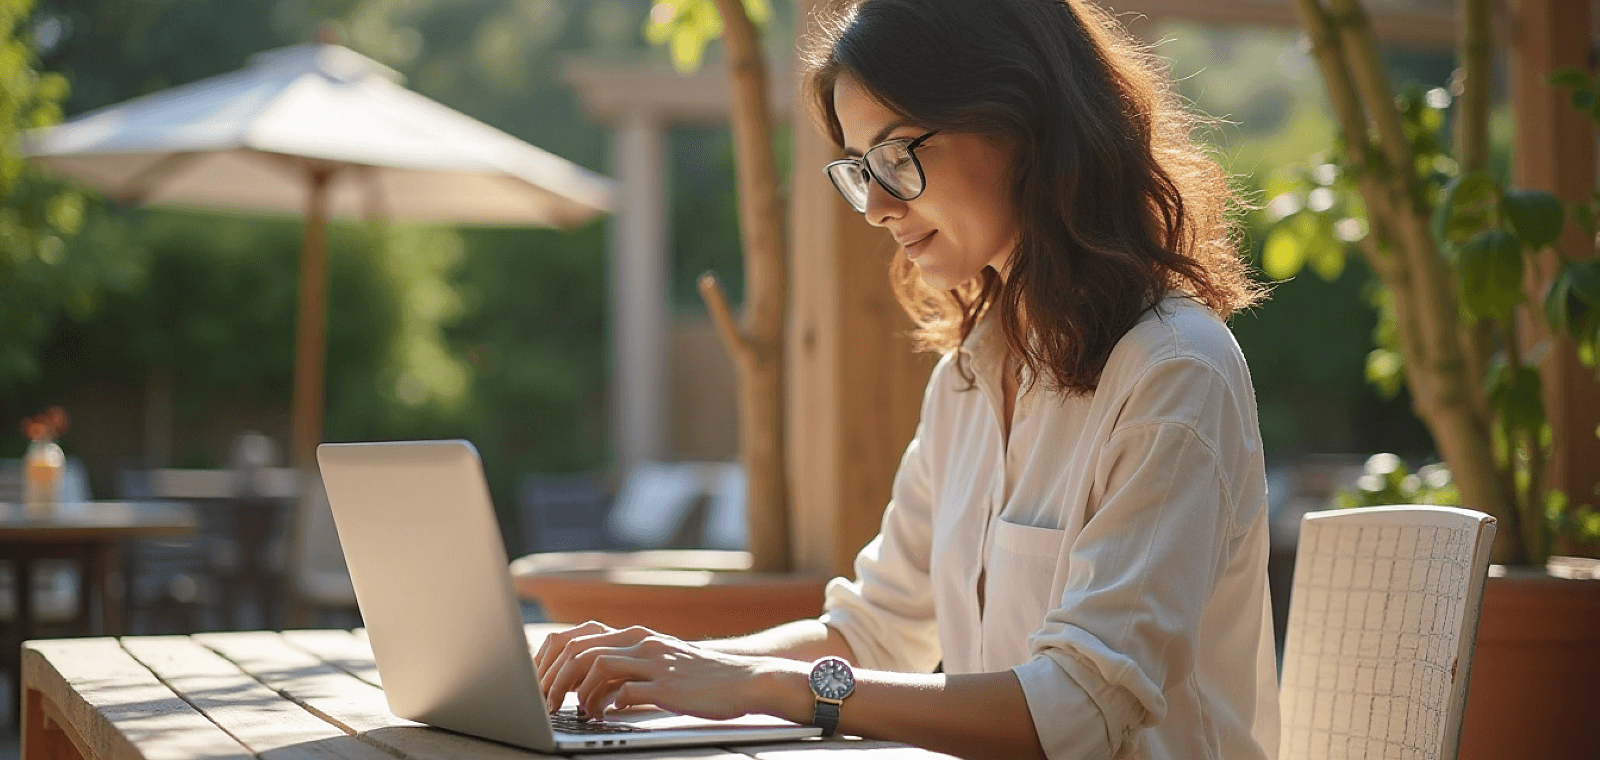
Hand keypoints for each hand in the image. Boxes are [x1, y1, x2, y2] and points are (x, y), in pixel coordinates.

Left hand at [533, 620, 803, 720]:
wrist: (745, 678)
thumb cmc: (701, 676)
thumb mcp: (660, 662)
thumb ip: (628, 666)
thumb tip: (590, 686)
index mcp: (636, 635)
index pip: (577, 636)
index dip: (550, 660)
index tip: (540, 684)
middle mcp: (642, 642)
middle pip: (579, 648)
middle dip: (554, 678)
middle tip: (547, 704)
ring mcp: (654, 662)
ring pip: (596, 665)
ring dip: (576, 692)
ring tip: (572, 712)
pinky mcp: (667, 686)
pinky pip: (625, 691)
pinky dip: (606, 704)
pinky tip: (603, 717)